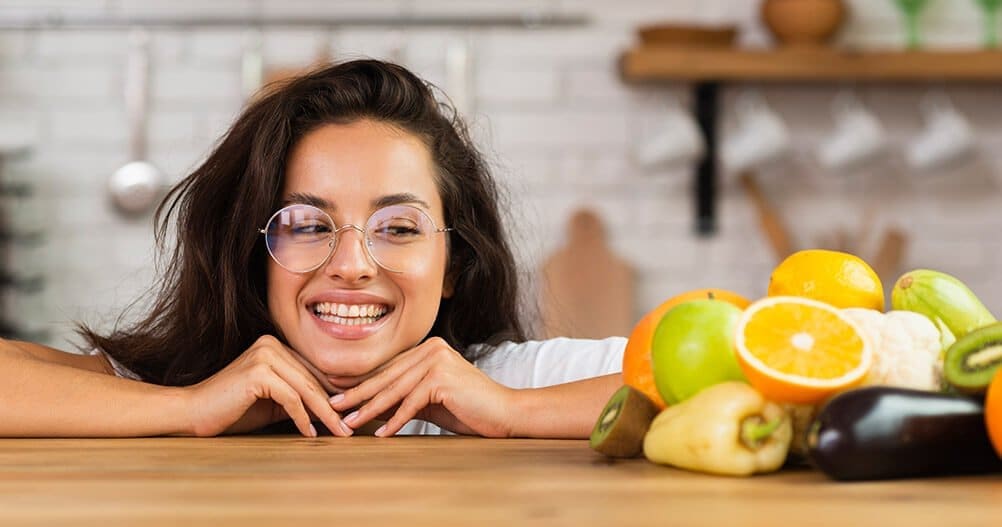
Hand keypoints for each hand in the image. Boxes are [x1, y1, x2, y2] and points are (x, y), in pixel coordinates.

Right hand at [183, 335, 350, 437]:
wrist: (193, 413)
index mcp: (276, 346)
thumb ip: (300, 400)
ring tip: (339, 432)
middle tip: (350, 427)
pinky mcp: (258, 372)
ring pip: (305, 388)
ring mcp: (264, 355)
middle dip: (334, 406)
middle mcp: (272, 345)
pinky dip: (302, 417)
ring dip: (325, 414)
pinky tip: (309, 434)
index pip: (313, 371)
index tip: (349, 414)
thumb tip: (334, 411)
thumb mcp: (274, 403)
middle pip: (312, 379)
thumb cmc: (233, 409)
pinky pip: (290, 398)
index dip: (333, 394)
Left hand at [329, 337, 515, 436]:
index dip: (362, 382)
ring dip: (369, 409)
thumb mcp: (429, 402)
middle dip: (358, 394)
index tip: (337, 392)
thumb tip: (368, 407)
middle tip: (332, 406)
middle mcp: (431, 348)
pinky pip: (412, 403)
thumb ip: (403, 398)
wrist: (505, 413)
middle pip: (388, 376)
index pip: (389, 368)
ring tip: (349, 423)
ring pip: (395, 390)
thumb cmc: (468, 409)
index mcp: (428, 348)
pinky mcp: (442, 378)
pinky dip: (395, 421)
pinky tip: (381, 435)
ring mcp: (437, 360)